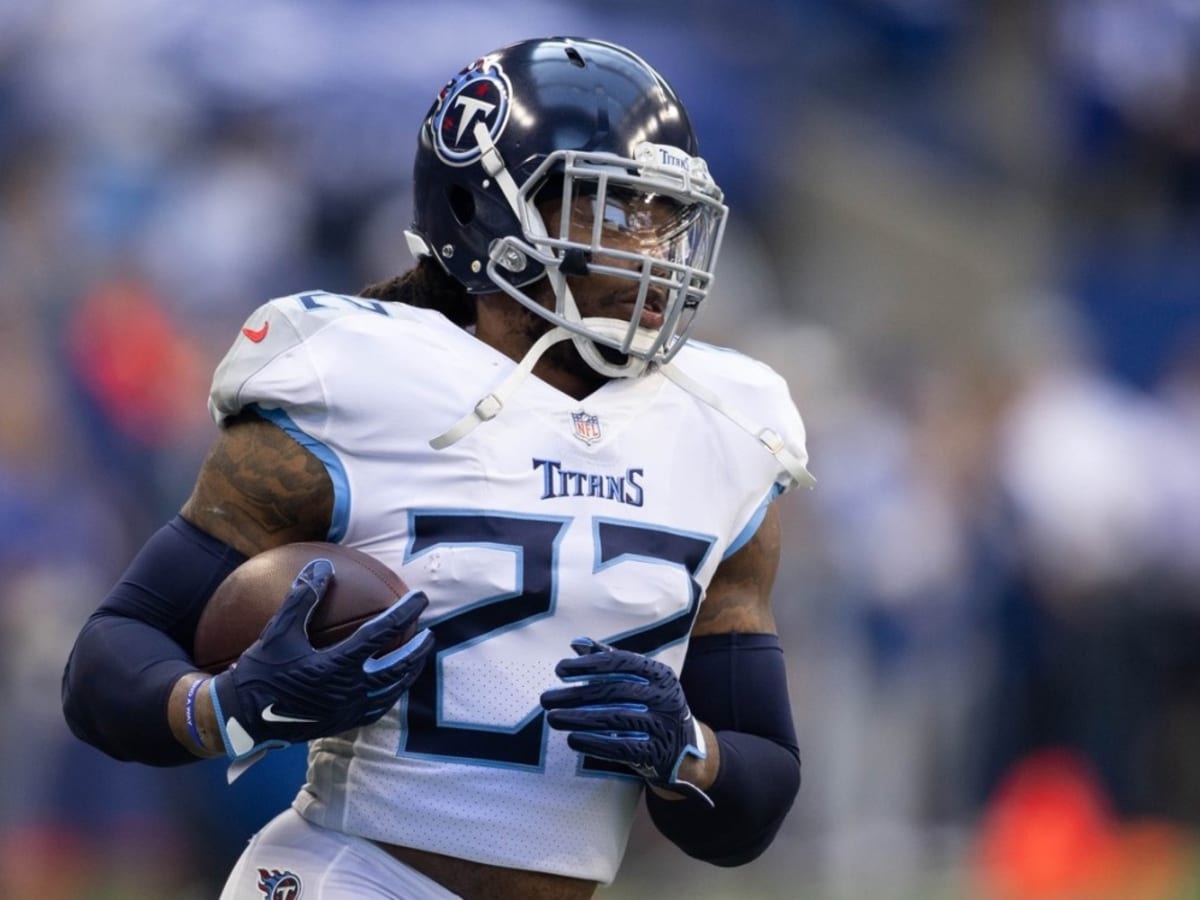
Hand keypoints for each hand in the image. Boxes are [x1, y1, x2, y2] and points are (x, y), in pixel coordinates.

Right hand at [209, 558, 433, 777]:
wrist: (240, 719)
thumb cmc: (258, 672)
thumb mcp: (277, 631)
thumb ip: (302, 598)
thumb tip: (322, 566)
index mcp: (336, 667)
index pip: (381, 636)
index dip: (403, 614)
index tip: (420, 599)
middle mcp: (347, 692)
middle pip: (397, 669)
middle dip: (418, 650)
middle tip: (429, 633)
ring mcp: (346, 712)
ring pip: (391, 693)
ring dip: (409, 673)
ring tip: (417, 658)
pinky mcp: (341, 724)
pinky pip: (376, 709)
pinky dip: (390, 694)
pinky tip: (391, 686)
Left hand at [540, 637, 711, 803]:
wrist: (684, 749)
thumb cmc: (651, 706)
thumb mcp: (640, 680)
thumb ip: (609, 660)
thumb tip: (577, 642)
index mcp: (660, 673)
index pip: (621, 663)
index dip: (588, 665)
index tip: (559, 670)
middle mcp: (664, 696)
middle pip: (613, 691)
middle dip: (575, 695)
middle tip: (545, 699)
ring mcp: (662, 725)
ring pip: (615, 718)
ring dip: (578, 719)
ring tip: (552, 718)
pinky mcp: (656, 752)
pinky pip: (622, 747)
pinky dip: (595, 743)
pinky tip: (572, 740)